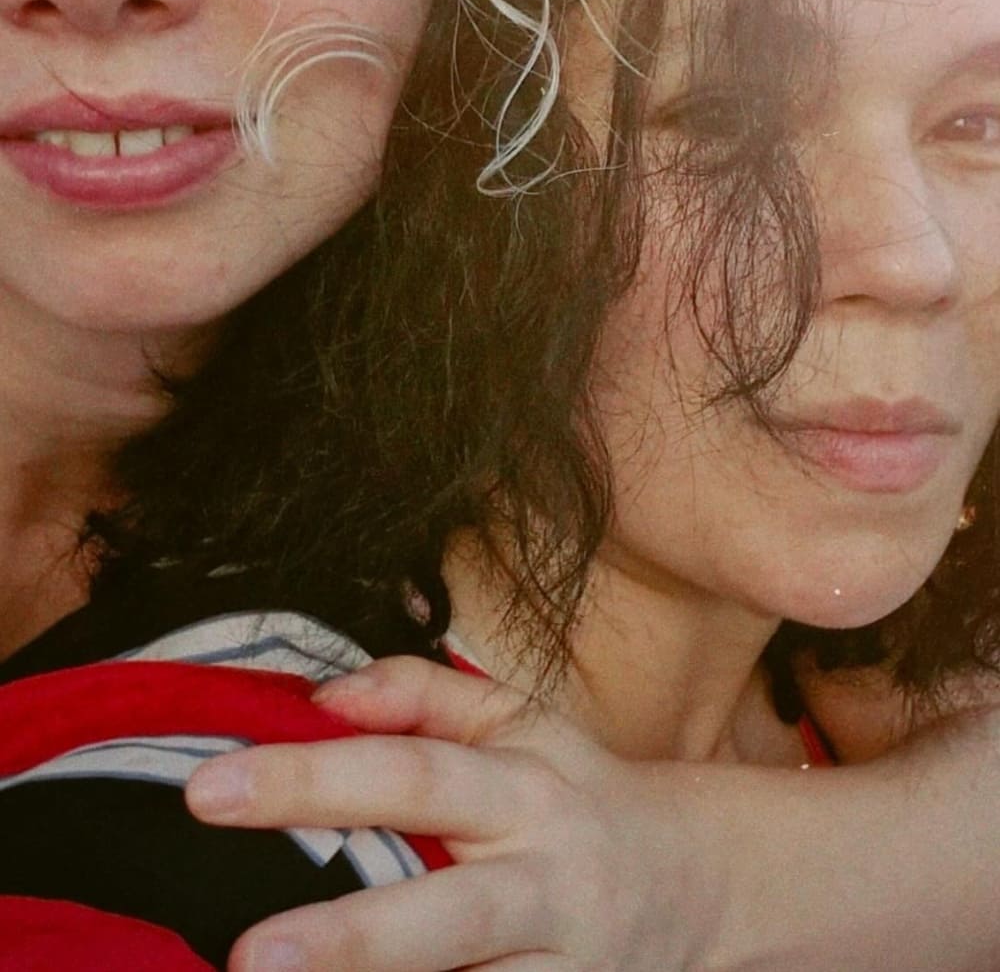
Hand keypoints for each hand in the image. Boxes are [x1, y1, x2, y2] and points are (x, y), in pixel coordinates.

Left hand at [186, 656, 692, 971]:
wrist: (701, 881)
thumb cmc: (582, 792)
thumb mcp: (521, 720)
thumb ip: (424, 694)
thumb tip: (324, 695)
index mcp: (522, 787)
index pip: (410, 773)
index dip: (314, 778)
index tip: (210, 787)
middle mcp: (544, 879)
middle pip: (446, 909)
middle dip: (350, 937)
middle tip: (248, 954)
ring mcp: (562, 965)